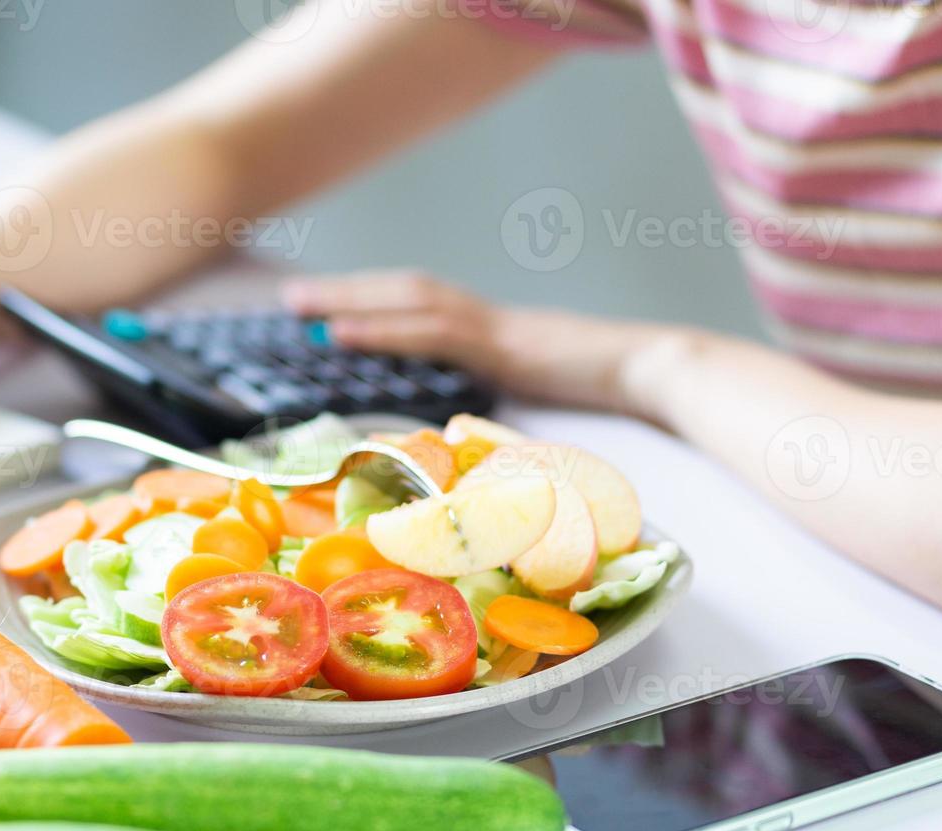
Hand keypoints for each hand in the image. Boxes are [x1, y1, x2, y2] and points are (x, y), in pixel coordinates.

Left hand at [282, 270, 675, 414]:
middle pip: (400, 293)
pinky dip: (382, 330)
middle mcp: (482, 318)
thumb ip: (494, 398)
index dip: (369, 305)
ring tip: (301, 307)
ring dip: (349, 302)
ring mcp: (491, 326)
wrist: (651, 369)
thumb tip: (454, 425)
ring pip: (407, 302)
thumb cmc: (603, 388)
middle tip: (290, 298)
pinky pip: (430, 331)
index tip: (324, 311)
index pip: (417, 307)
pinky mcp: (501, 344)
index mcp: (487, 330)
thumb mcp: (536, 395)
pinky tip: (343, 333)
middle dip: (344, 293)